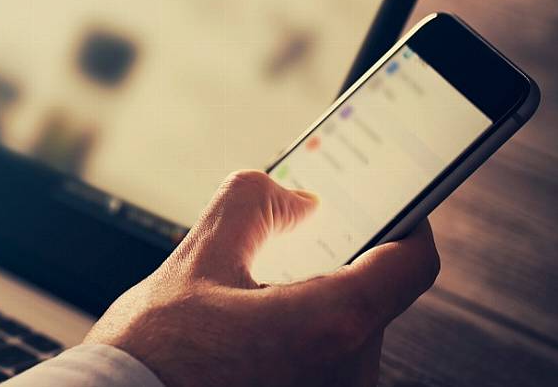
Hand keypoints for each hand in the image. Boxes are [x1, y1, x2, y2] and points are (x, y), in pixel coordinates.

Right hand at [84, 170, 438, 386]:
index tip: (387, 204)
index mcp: (329, 325)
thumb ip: (250, 205)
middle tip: (286, 244)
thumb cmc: (153, 354)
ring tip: (250, 300)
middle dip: (332, 265)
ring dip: (311, 306)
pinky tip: (248, 337)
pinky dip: (300, 342)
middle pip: (370, 297)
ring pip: (344, 333)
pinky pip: (326, 365)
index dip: (407, 222)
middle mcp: (347, 374)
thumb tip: (293, 197)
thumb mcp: (197, 259)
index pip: (412, 263)